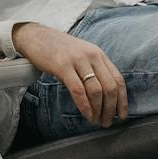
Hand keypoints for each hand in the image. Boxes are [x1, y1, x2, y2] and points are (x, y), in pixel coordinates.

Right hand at [12, 23, 127, 127]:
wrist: (35, 36)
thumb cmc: (58, 50)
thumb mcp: (82, 55)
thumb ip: (94, 69)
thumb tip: (105, 96)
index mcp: (99, 54)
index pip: (118, 80)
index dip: (122, 100)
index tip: (122, 115)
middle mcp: (92, 56)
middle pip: (110, 87)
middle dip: (111, 109)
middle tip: (107, 122)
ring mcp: (78, 60)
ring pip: (96, 90)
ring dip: (98, 110)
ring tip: (95, 120)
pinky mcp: (63, 66)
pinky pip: (78, 90)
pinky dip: (84, 106)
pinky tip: (86, 114)